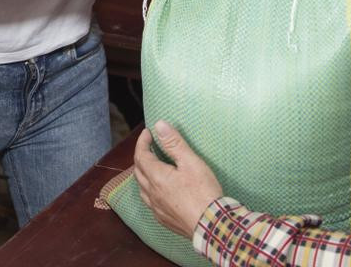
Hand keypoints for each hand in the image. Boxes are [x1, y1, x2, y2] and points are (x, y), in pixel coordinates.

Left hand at [134, 121, 222, 238]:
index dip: (142, 142)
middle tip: (150, 146)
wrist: (211, 225)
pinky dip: (149, 190)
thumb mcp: (191, 162)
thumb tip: (159, 125)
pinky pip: (149, 201)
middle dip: (141, 155)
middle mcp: (152, 193)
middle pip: (138, 171)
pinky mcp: (163, 219)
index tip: (148, 132)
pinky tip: (158, 190)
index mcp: (156, 177)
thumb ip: (174, 143)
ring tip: (152, 165)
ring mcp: (156, 208)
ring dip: (143, 173)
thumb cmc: (203, 192)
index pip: (141, 155)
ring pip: (142, 187)